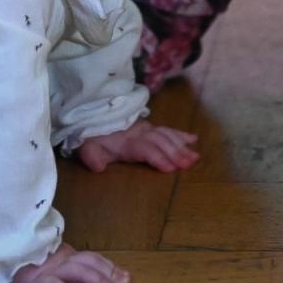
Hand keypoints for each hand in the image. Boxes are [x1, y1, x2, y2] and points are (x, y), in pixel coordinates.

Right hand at [3, 244, 129, 282]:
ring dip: (97, 280)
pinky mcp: (35, 280)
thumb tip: (92, 272)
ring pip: (78, 271)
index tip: (126, 276)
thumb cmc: (23, 262)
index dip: (110, 266)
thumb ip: (67, 263)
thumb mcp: (49, 260)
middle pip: (90, 263)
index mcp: (65, 255)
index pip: (92, 258)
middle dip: (110, 273)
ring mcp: (49, 269)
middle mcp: (60, 259)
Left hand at [76, 120, 198, 173]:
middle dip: (175, 153)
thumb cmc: (93, 137)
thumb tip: (98, 166)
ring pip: (166, 135)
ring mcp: (146, 128)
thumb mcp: (87, 147)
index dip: (156, 157)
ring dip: (181, 146)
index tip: (169, 168)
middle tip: (189, 164)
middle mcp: (139, 133)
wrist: (93, 115)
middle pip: (160, 142)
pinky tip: (194, 139)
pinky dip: (180, 134)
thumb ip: (91, 156)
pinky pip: (167, 128)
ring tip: (195, 157)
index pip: (144, 149)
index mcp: (125, 142)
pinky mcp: (149, 126)